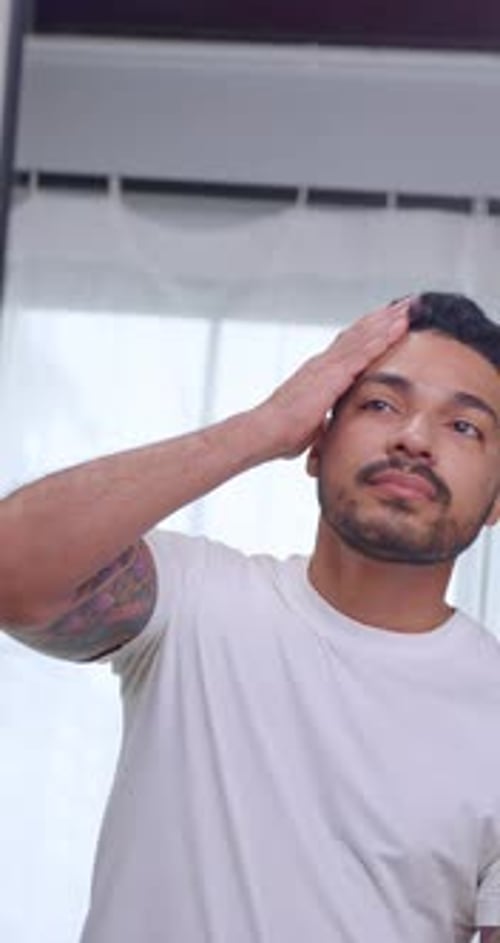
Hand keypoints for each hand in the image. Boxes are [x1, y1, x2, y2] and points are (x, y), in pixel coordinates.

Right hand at [254, 299, 409, 458]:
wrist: (266, 432)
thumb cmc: (283, 433)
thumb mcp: (311, 425)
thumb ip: (322, 420)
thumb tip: (325, 429)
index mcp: (319, 373)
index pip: (349, 345)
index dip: (369, 331)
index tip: (388, 320)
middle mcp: (324, 363)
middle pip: (359, 333)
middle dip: (383, 318)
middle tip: (406, 303)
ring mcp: (327, 366)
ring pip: (364, 336)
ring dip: (387, 321)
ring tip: (408, 307)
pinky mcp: (332, 376)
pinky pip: (362, 352)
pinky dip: (382, 338)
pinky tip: (398, 328)